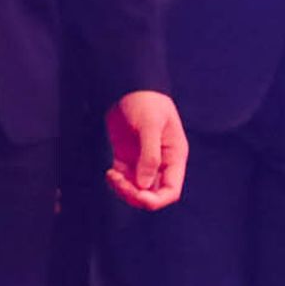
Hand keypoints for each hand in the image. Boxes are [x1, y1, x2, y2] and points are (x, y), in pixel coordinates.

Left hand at [104, 91, 186, 210]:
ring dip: (124, 190)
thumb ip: (150, 155)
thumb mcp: (150, 126)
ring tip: (112, 176)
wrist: (128, 86)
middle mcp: (161, 163)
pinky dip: (117, 182)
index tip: (140, 195)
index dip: (157, 199)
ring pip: (137, 189)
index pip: (171, 190)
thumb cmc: (145, 102)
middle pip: (153, 194)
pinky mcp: (126, 158)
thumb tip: (144, 185)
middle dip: (136, 195)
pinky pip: (124, 180)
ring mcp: (142, 162)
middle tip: (119, 181)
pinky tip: (109, 173)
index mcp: (174, 157)